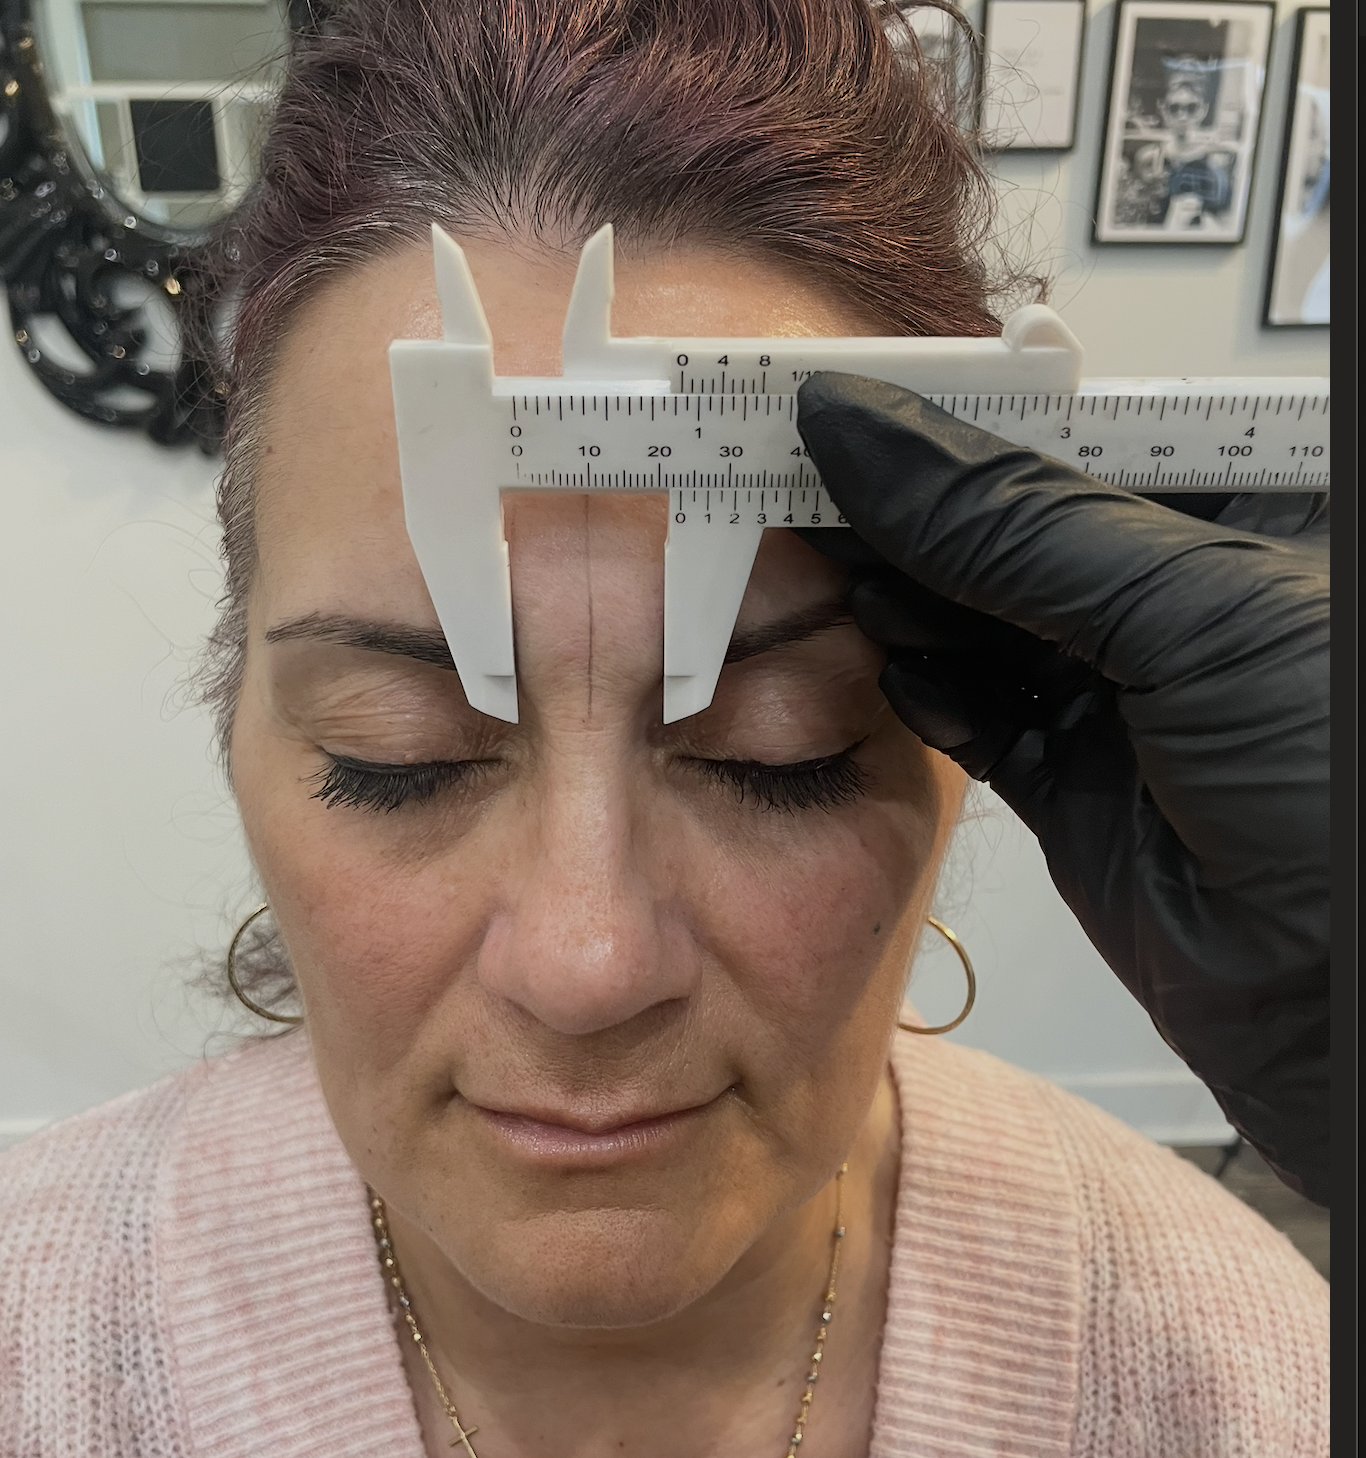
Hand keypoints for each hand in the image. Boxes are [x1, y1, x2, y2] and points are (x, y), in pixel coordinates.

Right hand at [796, 374, 1329, 1205]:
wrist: (1353, 1009)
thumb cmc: (1338, 785)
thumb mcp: (1188, 613)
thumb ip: (1014, 525)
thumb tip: (866, 431)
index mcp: (1236, 516)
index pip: (1065, 438)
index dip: (952, 420)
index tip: (838, 407)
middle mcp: (1171, 600)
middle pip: (1003, 527)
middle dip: (907, 514)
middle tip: (796, 481)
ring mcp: (1119, 695)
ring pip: (974, 621)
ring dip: (902, 600)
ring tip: (829, 571)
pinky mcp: (1071, 785)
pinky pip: (972, 717)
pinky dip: (925, 691)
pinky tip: (892, 664)